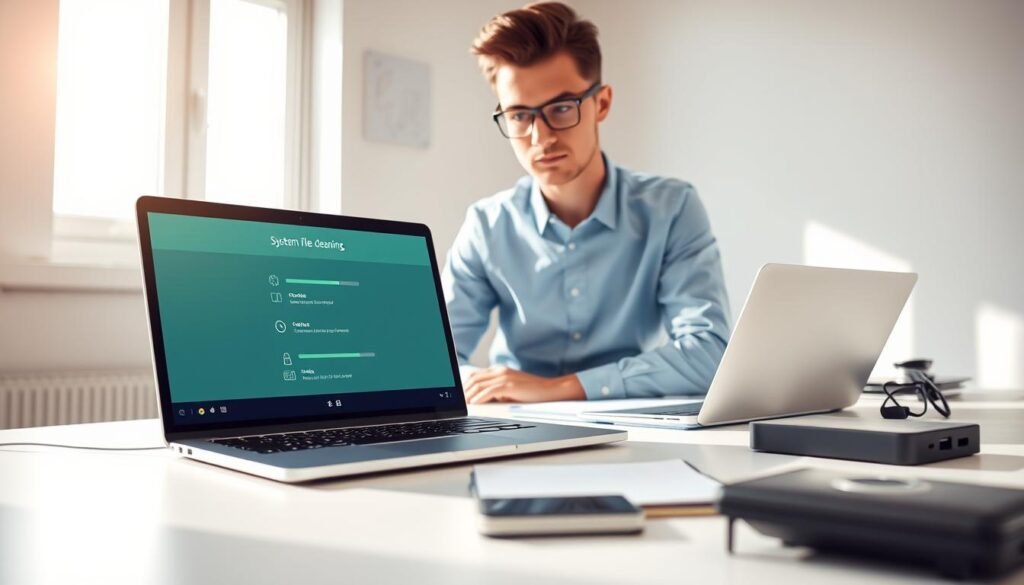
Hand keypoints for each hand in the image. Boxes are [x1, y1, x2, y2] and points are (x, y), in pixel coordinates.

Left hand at [464, 366, 585, 403]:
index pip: (476, 375)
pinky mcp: (509, 385)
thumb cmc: (531, 392)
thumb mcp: (510, 389)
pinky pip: (489, 391)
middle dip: (464, 391)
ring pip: (478, 384)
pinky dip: (479, 398)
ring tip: (464, 405)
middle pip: (474, 379)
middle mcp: (500, 371)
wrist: (549, 390)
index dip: (464, 385)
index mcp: (499, 370)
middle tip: (459, 402)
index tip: (459, 396)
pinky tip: (475, 404)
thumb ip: (497, 391)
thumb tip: (482, 400)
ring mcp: (504, 377)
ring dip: (469, 395)